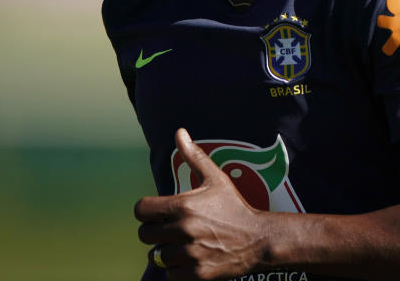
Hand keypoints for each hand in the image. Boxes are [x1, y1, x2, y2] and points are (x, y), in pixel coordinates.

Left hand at [135, 128, 267, 279]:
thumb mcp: (216, 179)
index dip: (148, 212)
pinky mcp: (196, 273)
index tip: (159, 213)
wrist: (259, 239)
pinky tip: (194, 257)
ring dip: (168, 251)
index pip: (141, 211)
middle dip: (156, 231)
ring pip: (157, 256)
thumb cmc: (234, 207)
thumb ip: (193, 157)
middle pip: (144, 235)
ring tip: (186, 243)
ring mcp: (189, 253)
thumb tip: (179, 132)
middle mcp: (183, 229)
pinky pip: (170, 274)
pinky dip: (178, 269)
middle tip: (174, 229)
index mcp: (183, 205)